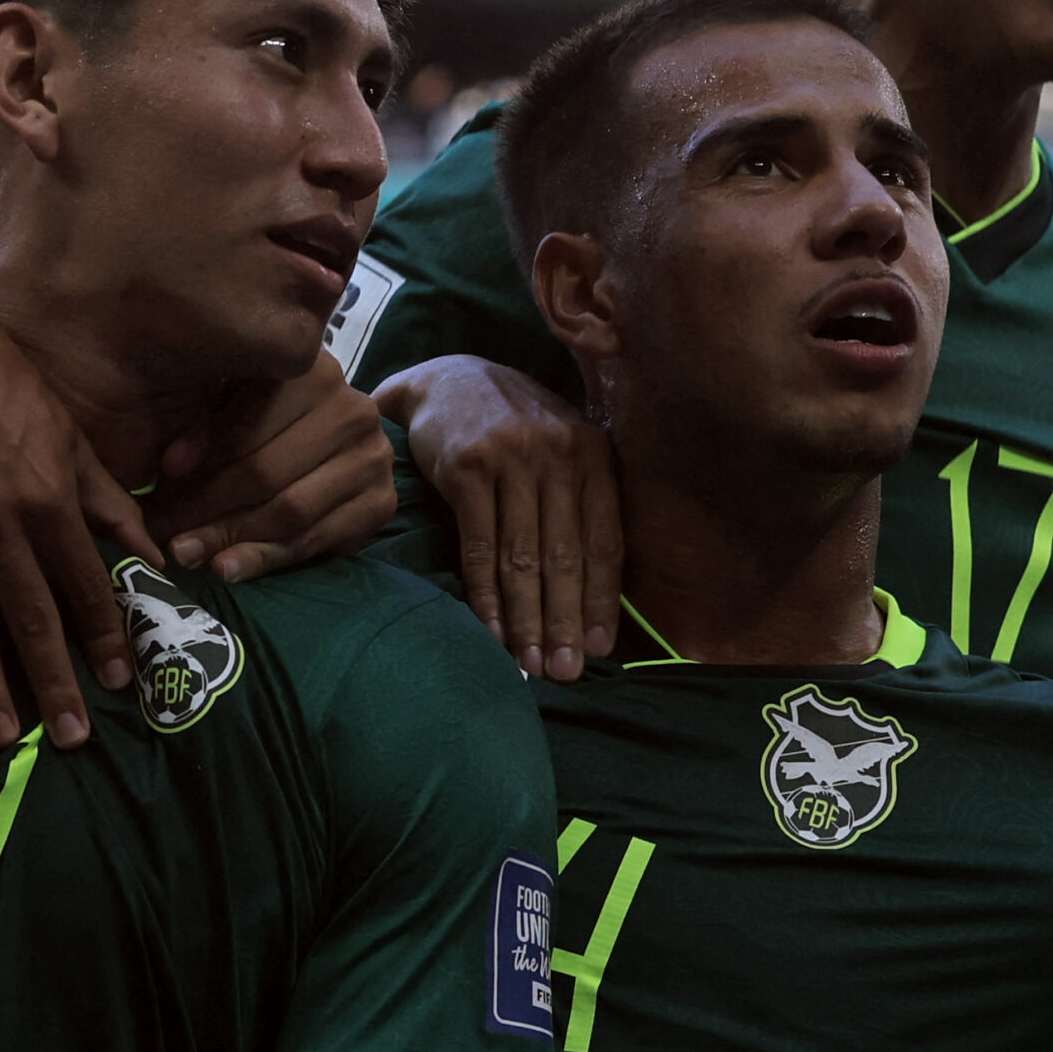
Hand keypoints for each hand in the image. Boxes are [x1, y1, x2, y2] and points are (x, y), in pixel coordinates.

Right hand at [0, 291, 156, 748]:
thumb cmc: (11, 390)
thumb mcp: (73, 440)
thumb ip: (111, 502)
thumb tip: (156, 553)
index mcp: (50, 504)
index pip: (84, 586)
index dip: (105, 637)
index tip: (123, 682)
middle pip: (31, 618)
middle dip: (54, 681)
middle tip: (73, 738)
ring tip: (1, 737)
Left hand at [152, 352, 397, 583]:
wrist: (333, 444)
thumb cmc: (262, 419)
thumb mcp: (231, 402)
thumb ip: (204, 422)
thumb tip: (171, 469)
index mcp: (313, 371)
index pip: (253, 417)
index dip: (206, 448)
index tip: (163, 476)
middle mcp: (354, 410)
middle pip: (268, 470)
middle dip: (207, 506)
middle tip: (163, 531)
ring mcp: (374, 458)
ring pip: (290, 509)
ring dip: (231, 538)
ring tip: (186, 553)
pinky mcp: (382, 502)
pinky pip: (315, 540)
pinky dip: (266, 558)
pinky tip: (229, 568)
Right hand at [374, 356, 621, 679]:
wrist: (448, 378)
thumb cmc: (514, 426)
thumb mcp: (562, 448)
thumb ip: (581, 503)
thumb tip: (592, 594)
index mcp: (593, 453)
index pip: (605, 540)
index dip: (602, 600)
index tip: (599, 650)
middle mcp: (558, 453)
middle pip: (565, 556)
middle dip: (565, 622)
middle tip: (564, 673)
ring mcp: (511, 458)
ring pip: (523, 557)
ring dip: (526, 619)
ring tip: (530, 666)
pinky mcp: (467, 467)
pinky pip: (480, 545)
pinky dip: (486, 594)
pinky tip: (490, 630)